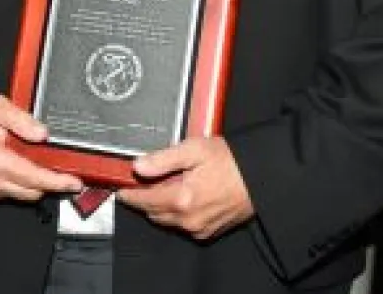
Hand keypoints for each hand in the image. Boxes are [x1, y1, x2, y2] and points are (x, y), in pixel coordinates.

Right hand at [0, 95, 81, 201]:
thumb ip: (21, 119)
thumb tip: (42, 133)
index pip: (33, 177)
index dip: (57, 181)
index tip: (75, 182)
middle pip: (33, 191)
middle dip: (53, 184)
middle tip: (69, 175)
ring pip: (27, 195)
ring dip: (40, 185)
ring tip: (51, 169)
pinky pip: (17, 193)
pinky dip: (28, 185)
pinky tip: (31, 169)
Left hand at [116, 136, 253, 239]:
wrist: (262, 177)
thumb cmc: (231, 161)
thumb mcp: (194, 150)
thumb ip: (162, 159)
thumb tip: (138, 166)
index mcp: (181, 200)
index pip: (143, 201)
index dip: (129, 195)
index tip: (120, 189)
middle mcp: (188, 220)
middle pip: (153, 213)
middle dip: (144, 200)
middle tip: (142, 183)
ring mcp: (200, 228)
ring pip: (168, 221)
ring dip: (160, 207)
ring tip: (164, 186)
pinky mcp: (211, 231)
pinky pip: (185, 226)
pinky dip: (178, 214)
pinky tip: (184, 197)